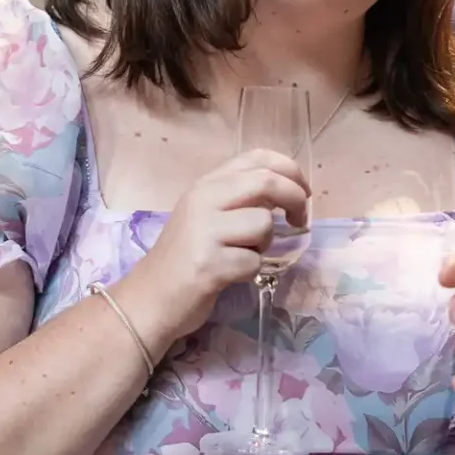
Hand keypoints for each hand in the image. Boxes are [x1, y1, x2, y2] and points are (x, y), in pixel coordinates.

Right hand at [119, 149, 309, 344]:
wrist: (150, 297)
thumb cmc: (185, 255)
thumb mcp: (207, 213)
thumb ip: (239, 196)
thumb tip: (287, 190)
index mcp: (206, 183)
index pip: (258, 157)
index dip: (290, 170)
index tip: (303, 190)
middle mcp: (204, 199)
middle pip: (267, 183)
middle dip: (295, 200)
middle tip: (300, 220)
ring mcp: (205, 231)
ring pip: (263, 225)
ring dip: (265, 245)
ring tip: (242, 255)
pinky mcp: (209, 264)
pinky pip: (254, 262)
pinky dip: (250, 271)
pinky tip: (229, 275)